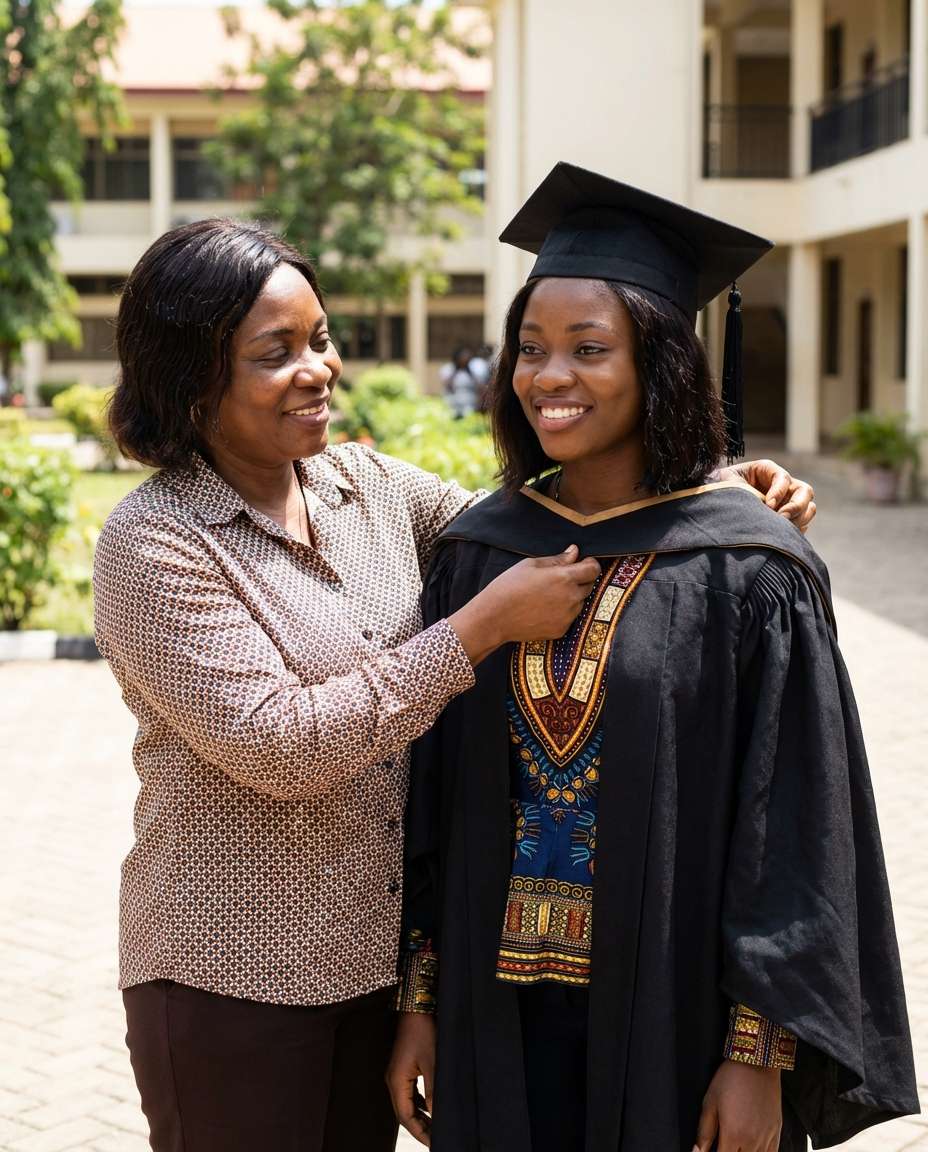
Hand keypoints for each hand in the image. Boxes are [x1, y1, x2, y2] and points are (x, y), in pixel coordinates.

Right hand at [386, 1012, 435, 1146]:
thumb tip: (436, 1115)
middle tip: (435, 1140)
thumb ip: (433, 1090)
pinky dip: (419, 1105)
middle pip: (404, 1113)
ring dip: (419, 1117)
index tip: (433, 1143)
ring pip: (406, 1104)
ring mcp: (396, 1074)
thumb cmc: (423, 1032)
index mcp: (397, 1081)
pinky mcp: (403, 1069)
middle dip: (419, 1128)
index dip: (419, 1132)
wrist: (415, 1008)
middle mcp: (393, 1080)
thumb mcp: (432, 1062)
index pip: (405, 1117)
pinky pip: (409, 1094)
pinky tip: (430, 1109)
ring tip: (434, 1129)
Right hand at [449, 545, 601, 665]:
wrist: (494, 617)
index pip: (593, 569)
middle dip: (580, 580)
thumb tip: (574, 552)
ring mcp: (567, 616)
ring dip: (571, 597)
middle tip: (558, 579)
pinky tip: (543, 609)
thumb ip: (557, 559)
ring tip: (546, 596)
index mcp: (564, 578)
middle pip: (589, 586)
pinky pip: (569, 617)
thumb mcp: (530, 565)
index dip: (590, 564)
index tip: (583, 563)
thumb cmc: (509, 586)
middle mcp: (571, 598)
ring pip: (579, 602)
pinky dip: (562, 612)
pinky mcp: (561, 630)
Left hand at [694, 1060, 781, 1151]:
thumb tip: (697, 1151)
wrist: (757, 1063)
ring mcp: (766, 1139)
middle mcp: (751, 1141)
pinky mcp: (777, 1133)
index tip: (709, 1151)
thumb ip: (704, 1132)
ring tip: (736, 1145)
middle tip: (723, 1143)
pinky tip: (751, 1148)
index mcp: (732, 1134)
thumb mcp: (710, 1102)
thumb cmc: (731, 1079)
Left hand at [718, 459, 816, 533]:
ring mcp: (787, 503)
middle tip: (781, 519)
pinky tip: (780, 536)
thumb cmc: (719, 493)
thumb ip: (751, 491)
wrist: (711, 509)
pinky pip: (803, 525)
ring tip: (780, 529)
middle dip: (795, 506)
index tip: (768, 505)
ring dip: (799, 519)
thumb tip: (770, 508)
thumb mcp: (732, 485)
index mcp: (767, 472)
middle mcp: (781, 486)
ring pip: (808, 509)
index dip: (779, 491)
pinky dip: (796, 531)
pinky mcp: (788, 521)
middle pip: (804, 492)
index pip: (784, 478)